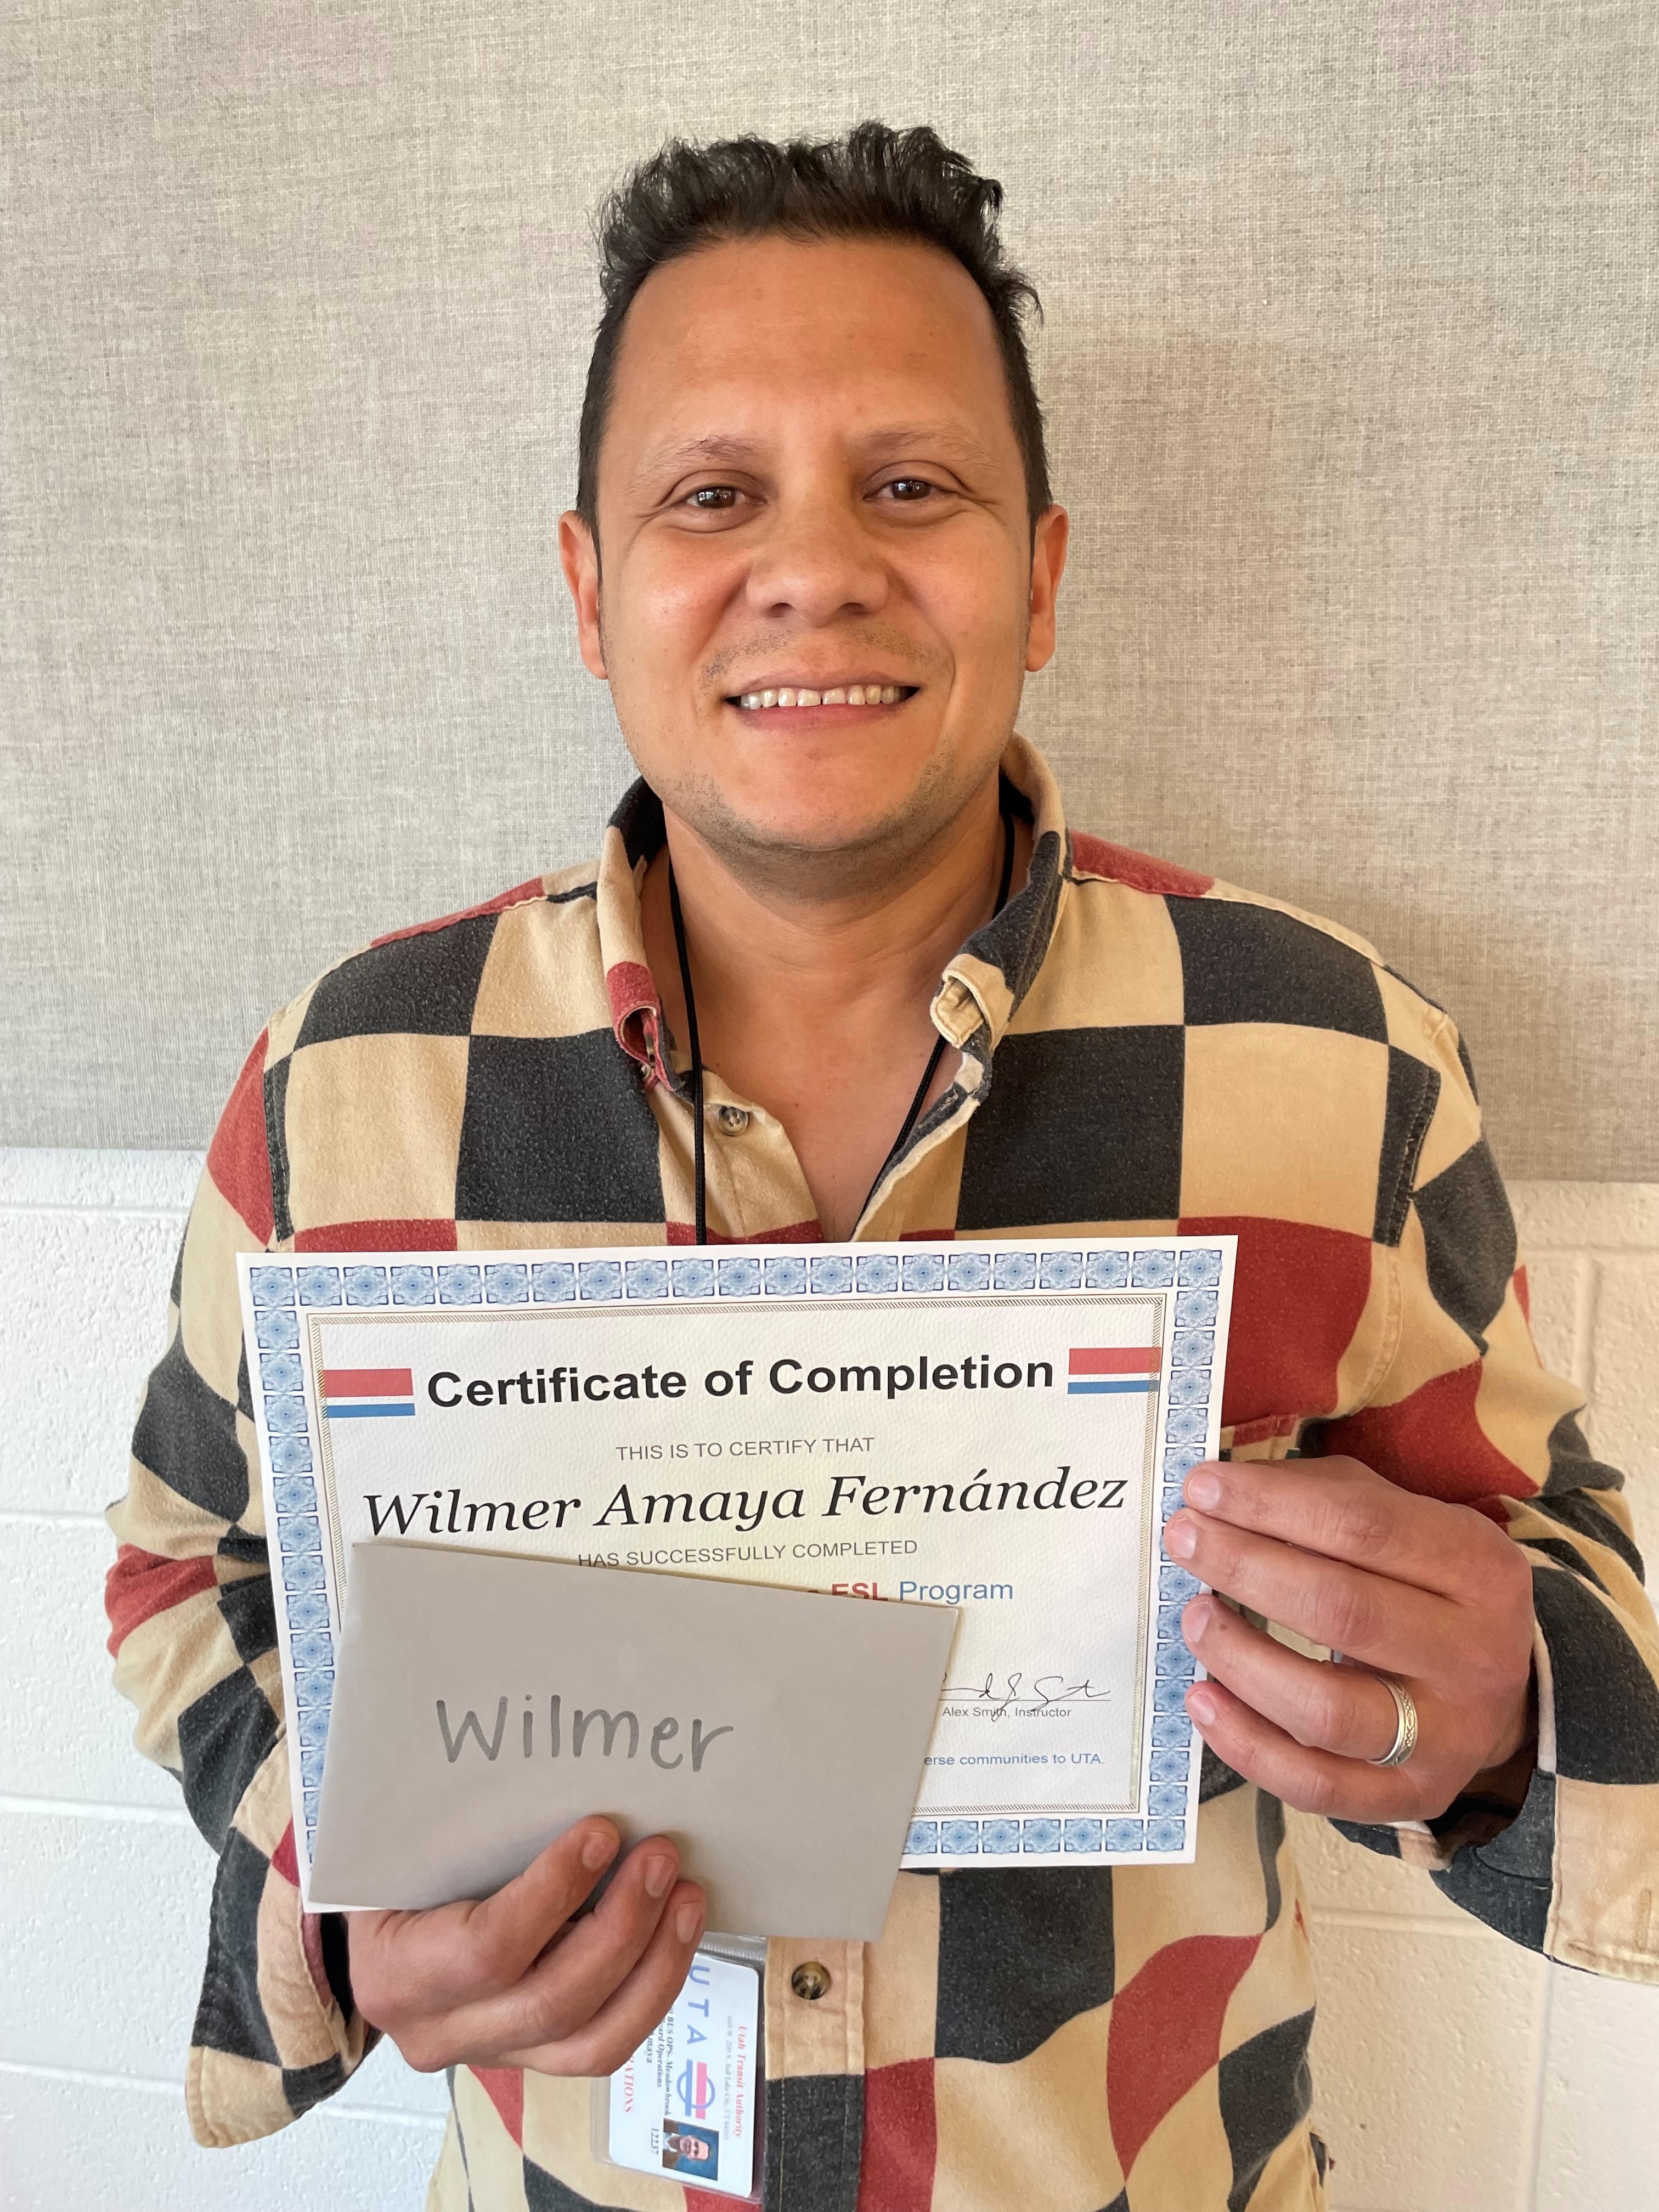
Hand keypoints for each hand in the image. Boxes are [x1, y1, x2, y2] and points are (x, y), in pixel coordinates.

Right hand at [346, 1819, 705, 2074]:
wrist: (378, 1937)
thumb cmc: (394, 1874)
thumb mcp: (405, 1844)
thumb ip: (461, 1822)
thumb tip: (554, 1770)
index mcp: (396, 1971)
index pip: (485, 1951)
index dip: (552, 1893)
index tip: (601, 1833)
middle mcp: (440, 2031)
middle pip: (552, 2001)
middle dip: (622, 1927)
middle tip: (662, 1857)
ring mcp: (492, 2053)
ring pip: (591, 2043)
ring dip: (654, 1966)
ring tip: (687, 1900)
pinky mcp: (534, 2057)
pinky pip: (603, 2044)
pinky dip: (651, 1990)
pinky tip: (676, 1935)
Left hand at [1164, 1455, 1535, 1821]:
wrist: (1493, 1689)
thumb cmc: (1421, 1584)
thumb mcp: (1400, 1519)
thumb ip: (1322, 1496)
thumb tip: (1221, 1491)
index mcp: (1478, 1567)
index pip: (1364, 1527)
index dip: (1273, 1504)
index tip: (1201, 1487)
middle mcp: (1475, 1655)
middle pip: (1343, 1611)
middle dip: (1247, 1568)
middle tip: (1184, 1539)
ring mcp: (1447, 1738)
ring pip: (1327, 1710)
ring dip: (1242, 1659)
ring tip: (1195, 1617)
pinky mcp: (1412, 1799)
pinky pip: (1316, 1785)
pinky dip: (1247, 1744)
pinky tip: (1202, 1698)